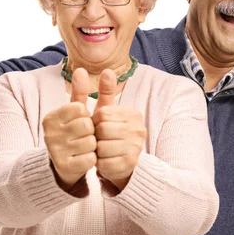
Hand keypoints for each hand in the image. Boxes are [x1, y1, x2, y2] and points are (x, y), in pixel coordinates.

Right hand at [43, 68, 96, 190]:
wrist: (61, 165)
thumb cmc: (72, 133)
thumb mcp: (76, 112)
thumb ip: (79, 91)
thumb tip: (81, 68)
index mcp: (51, 117)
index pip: (80, 108)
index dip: (86, 116)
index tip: (80, 122)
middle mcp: (50, 133)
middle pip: (87, 125)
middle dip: (91, 131)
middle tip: (83, 137)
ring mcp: (55, 151)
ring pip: (91, 142)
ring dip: (92, 146)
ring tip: (83, 148)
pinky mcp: (64, 167)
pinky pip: (91, 159)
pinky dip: (92, 159)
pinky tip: (83, 158)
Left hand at [93, 70, 146, 190]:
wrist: (124, 163)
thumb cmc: (112, 135)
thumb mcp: (107, 113)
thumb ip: (106, 92)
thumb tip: (107, 70)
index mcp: (133, 114)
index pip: (102, 113)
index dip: (94, 122)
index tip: (98, 127)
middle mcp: (138, 129)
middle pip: (102, 130)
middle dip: (95, 137)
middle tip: (99, 140)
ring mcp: (136, 147)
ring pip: (102, 147)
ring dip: (97, 152)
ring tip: (102, 151)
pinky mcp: (131, 164)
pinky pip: (104, 163)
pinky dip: (100, 164)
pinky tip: (106, 161)